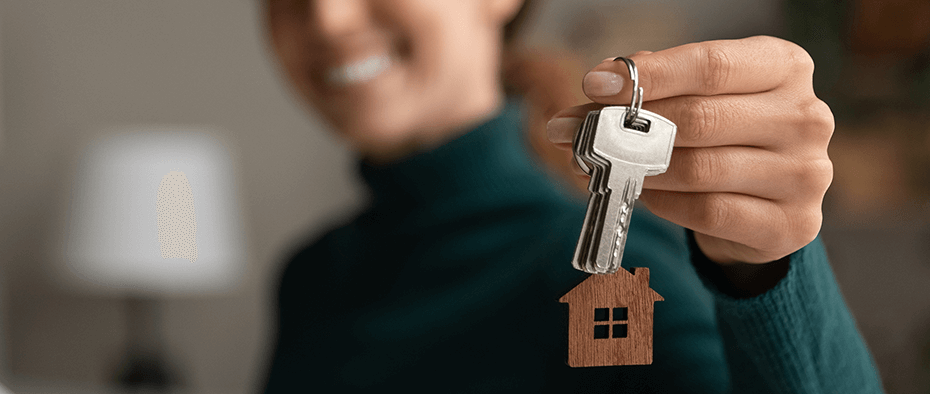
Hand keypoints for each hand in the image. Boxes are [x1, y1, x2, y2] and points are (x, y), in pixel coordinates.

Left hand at [546, 36, 833, 264]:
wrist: (766, 204)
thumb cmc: (724, 136)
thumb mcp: (697, 96)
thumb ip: (654, 86)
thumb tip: (600, 83)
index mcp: (785, 66)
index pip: (711, 65)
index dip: (650, 75)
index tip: (594, 84)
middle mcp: (806, 116)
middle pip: (701, 118)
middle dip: (628, 126)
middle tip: (577, 133)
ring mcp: (806, 174)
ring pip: (700, 169)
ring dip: (637, 169)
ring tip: (599, 166)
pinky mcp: (791, 224)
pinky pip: (708, 212)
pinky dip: (664, 203)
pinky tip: (641, 193)